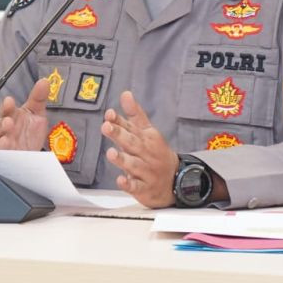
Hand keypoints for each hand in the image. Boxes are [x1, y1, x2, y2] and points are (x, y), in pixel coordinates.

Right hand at [0, 78, 49, 150]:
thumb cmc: (29, 132)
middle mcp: (5, 129)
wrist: (30, 155)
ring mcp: (3, 143)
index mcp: (12, 116)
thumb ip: (39, 98)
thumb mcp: (37, 114)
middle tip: (8, 121)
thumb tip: (45, 81)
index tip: (10, 101)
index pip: (7, 110)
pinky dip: (3, 149)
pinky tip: (7, 144)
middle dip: (3, 122)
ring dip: (3, 136)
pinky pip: (1, 153)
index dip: (7, 106)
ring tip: (9, 132)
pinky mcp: (4, 156)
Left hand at [101, 91, 179, 207]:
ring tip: (111, 153)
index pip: (131, 127)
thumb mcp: (148, 132)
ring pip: (133, 164)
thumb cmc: (156, 153)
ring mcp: (146, 171)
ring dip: (122, 159)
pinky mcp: (144, 188)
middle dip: (119, 135)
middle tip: (106, 126)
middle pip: (131, 143)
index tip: (109, 114)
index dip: (119, 121)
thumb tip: (125, 94)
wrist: (176, 180)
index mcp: (147, 138)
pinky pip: (136, 187)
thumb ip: (135, 114)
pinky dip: (129, 184)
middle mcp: (146, 153)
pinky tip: (121, 180)